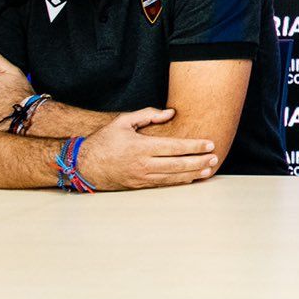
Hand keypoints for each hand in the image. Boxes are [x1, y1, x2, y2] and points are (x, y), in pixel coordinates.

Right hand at [76, 108, 216, 189]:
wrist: (83, 165)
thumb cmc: (104, 141)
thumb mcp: (122, 122)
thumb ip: (147, 115)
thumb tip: (170, 113)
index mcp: (141, 147)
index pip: (174, 147)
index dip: (194, 146)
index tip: (209, 144)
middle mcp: (143, 164)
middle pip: (178, 164)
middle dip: (199, 161)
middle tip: (215, 158)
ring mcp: (141, 177)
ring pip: (173, 177)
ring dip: (193, 174)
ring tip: (208, 170)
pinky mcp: (139, 186)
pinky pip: (163, 184)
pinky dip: (179, 181)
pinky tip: (190, 178)